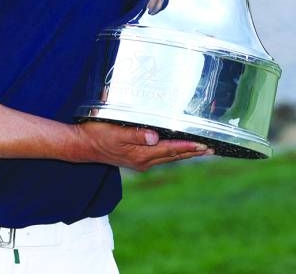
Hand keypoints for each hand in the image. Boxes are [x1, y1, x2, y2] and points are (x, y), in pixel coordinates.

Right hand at [76, 121, 212, 171]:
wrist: (83, 146)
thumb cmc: (97, 135)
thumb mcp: (115, 132)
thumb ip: (136, 135)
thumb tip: (155, 137)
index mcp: (141, 154)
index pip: (171, 149)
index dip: (188, 146)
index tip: (204, 145)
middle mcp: (144, 161)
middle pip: (174, 156)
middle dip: (193, 152)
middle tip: (212, 149)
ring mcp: (141, 162)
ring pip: (169, 157)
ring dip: (185, 153)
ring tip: (202, 150)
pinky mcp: (137, 159)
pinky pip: (161, 156)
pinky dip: (173, 152)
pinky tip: (177, 149)